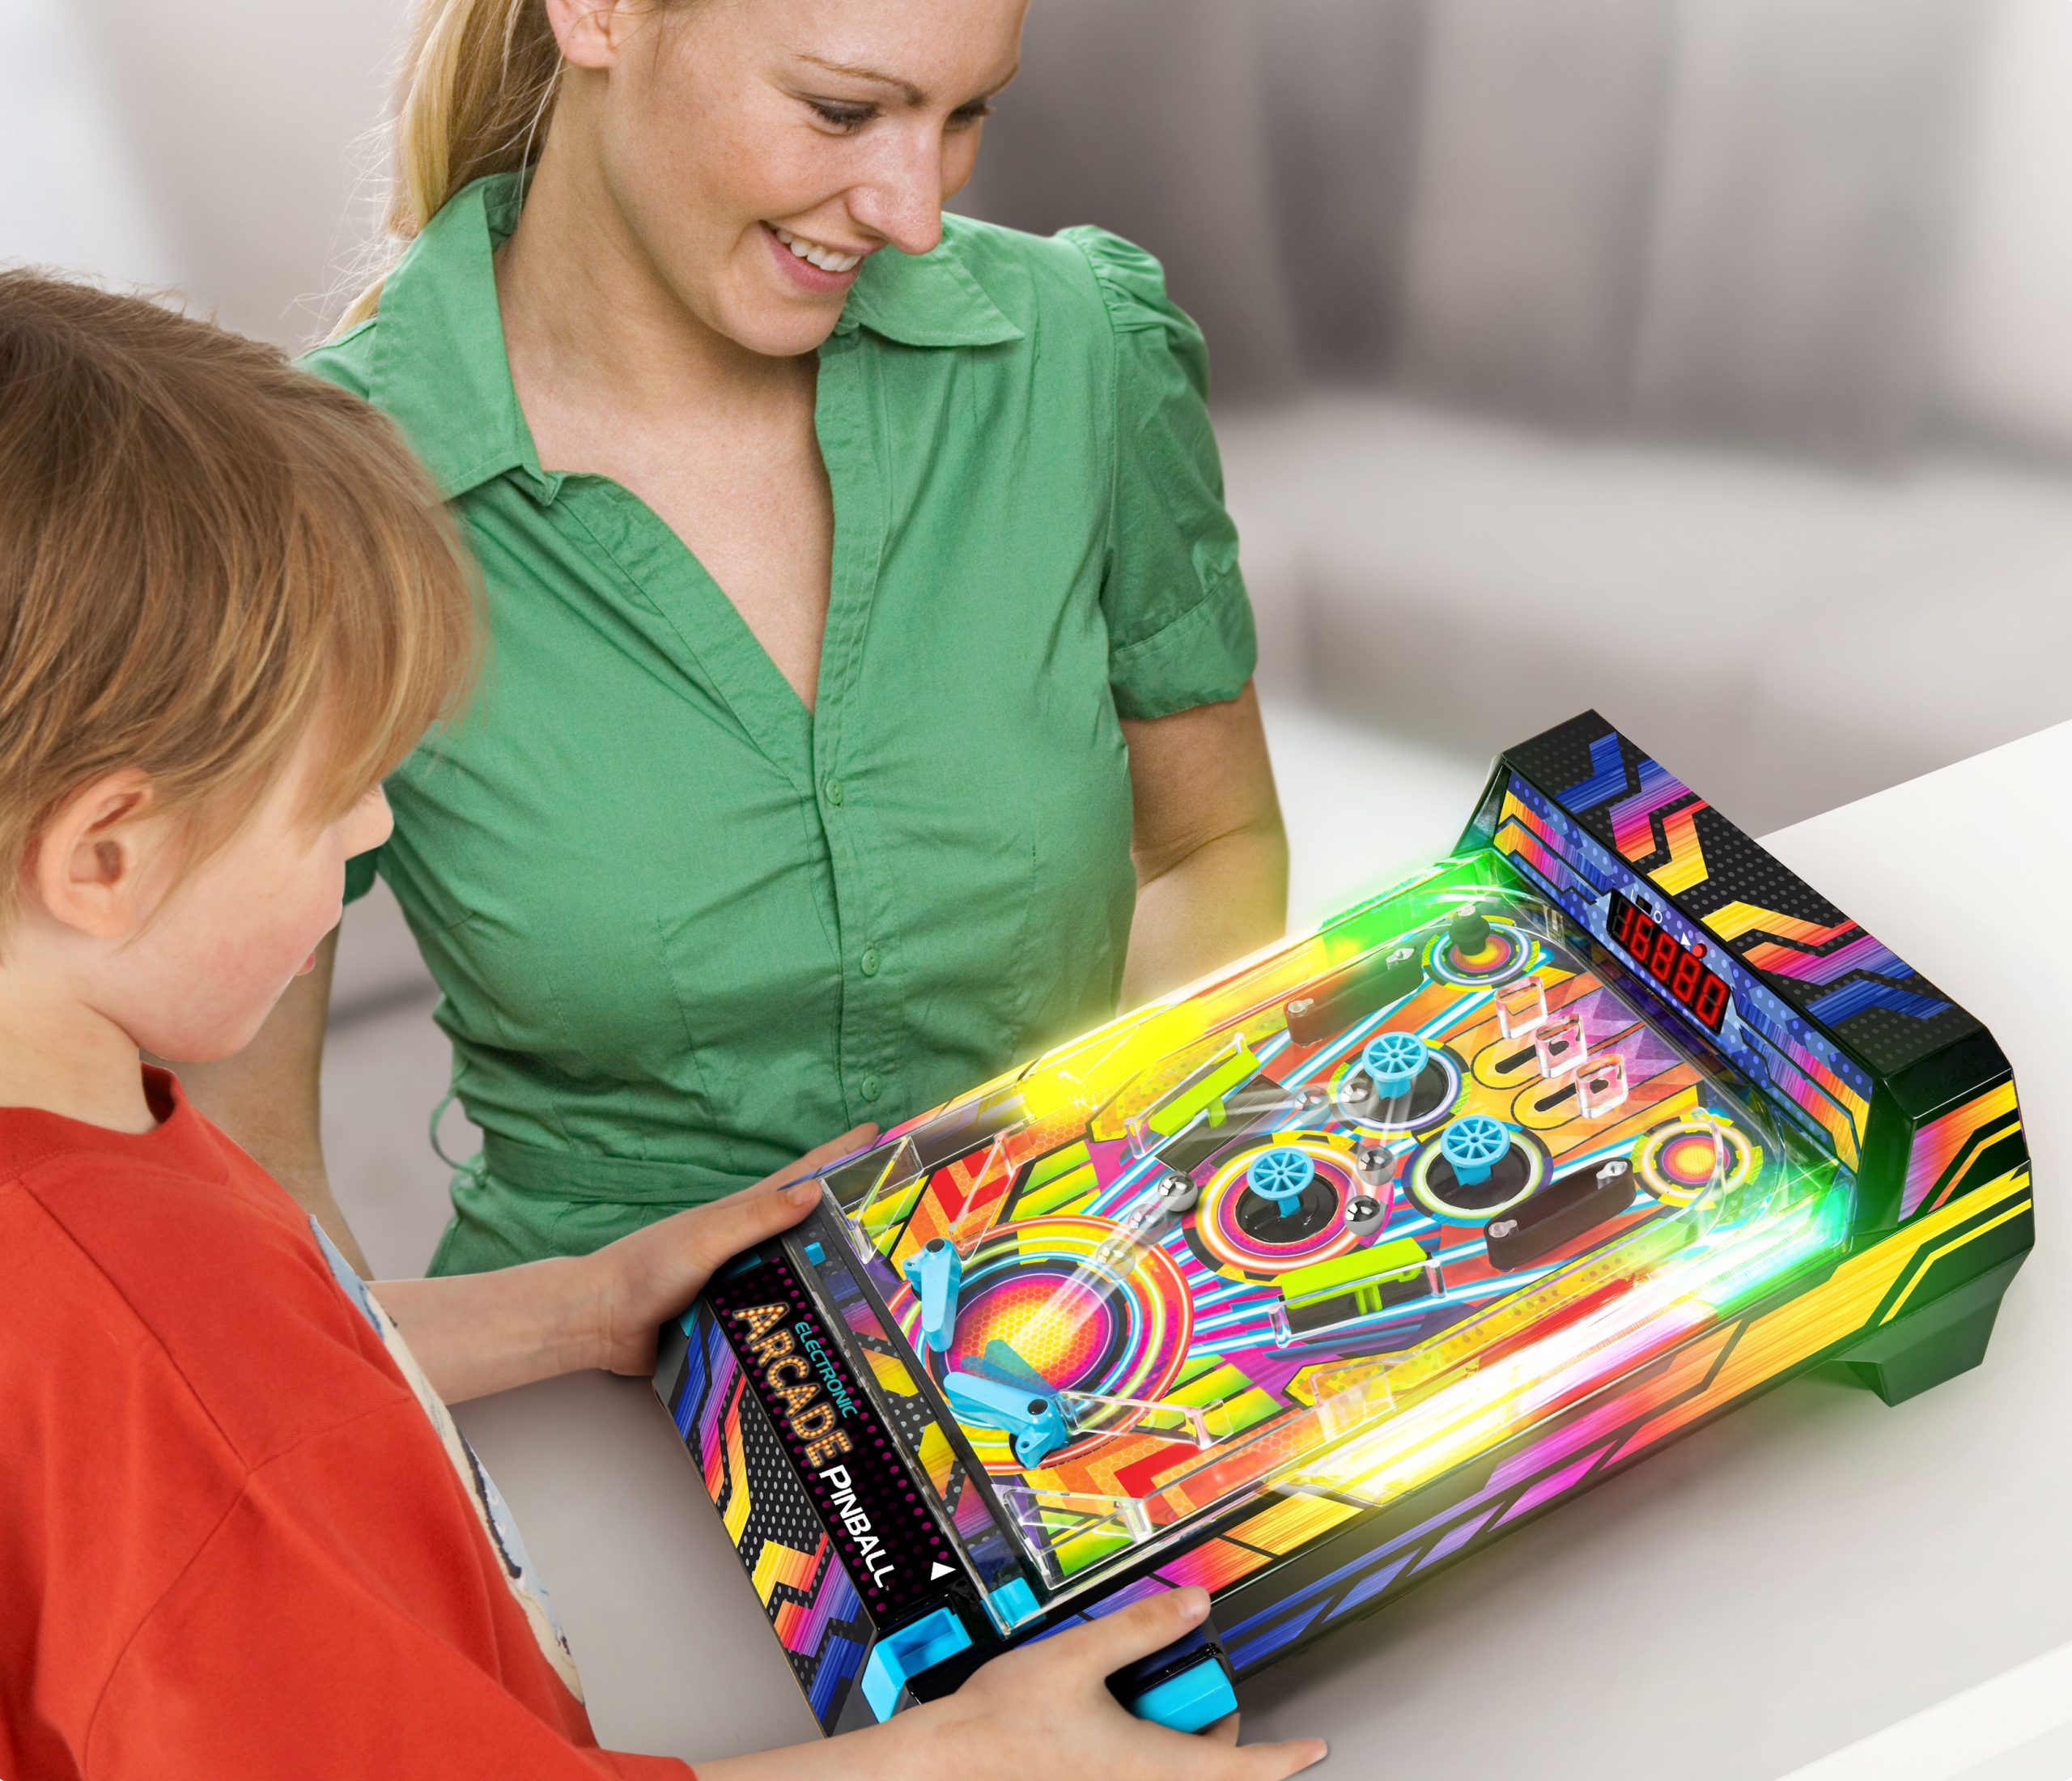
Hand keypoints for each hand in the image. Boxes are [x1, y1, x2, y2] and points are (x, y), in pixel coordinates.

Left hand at [585, 1125, 876, 1376]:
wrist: (603, 1323)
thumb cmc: (648, 1268)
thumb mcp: (707, 1238)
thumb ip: (757, 1217)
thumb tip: (814, 1192)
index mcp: (745, 1214)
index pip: (803, 1177)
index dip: (839, 1155)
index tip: (877, 1134)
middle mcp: (751, 1245)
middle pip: (812, 1228)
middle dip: (854, 1220)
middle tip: (900, 1220)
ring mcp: (745, 1283)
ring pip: (802, 1277)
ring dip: (836, 1280)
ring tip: (885, 1286)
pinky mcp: (737, 1320)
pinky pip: (782, 1319)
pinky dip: (806, 1323)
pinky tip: (832, 1336)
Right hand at [888, 1588, 1325, 1779]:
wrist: (949, 1762)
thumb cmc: (1002, 1724)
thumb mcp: (1078, 1655)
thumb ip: (1142, 1628)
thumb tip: (1193, 1604)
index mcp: (1148, 1765)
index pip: (1237, 1769)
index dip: (1283, 1758)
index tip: (1314, 1748)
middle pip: (1205, 1762)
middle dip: (1208, 1719)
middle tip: (1180, 1679)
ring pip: (1172, 1765)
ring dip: (1171, 1730)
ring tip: (1129, 1689)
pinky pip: (1140, 1770)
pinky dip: (1141, 1740)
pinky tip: (1101, 1709)